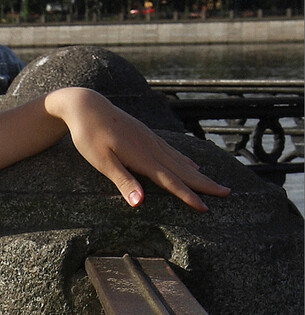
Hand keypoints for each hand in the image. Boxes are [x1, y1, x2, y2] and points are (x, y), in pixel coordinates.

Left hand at [47, 88, 229, 212]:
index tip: (206, 208)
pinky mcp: (147, 136)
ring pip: (181, 162)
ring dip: (200, 175)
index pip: (171, 182)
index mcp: (143, 158)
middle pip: (184, 171)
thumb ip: (123, 181)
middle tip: (227, 193)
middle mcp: (152, 148)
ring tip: (216, 184)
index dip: (189, 196)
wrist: (87, 106)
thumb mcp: (102, 162)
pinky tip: (193, 166)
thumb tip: (140, 204)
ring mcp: (151, 141)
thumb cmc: (90, 136)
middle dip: (205, 184)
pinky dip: (186, 161)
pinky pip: (173, 152)